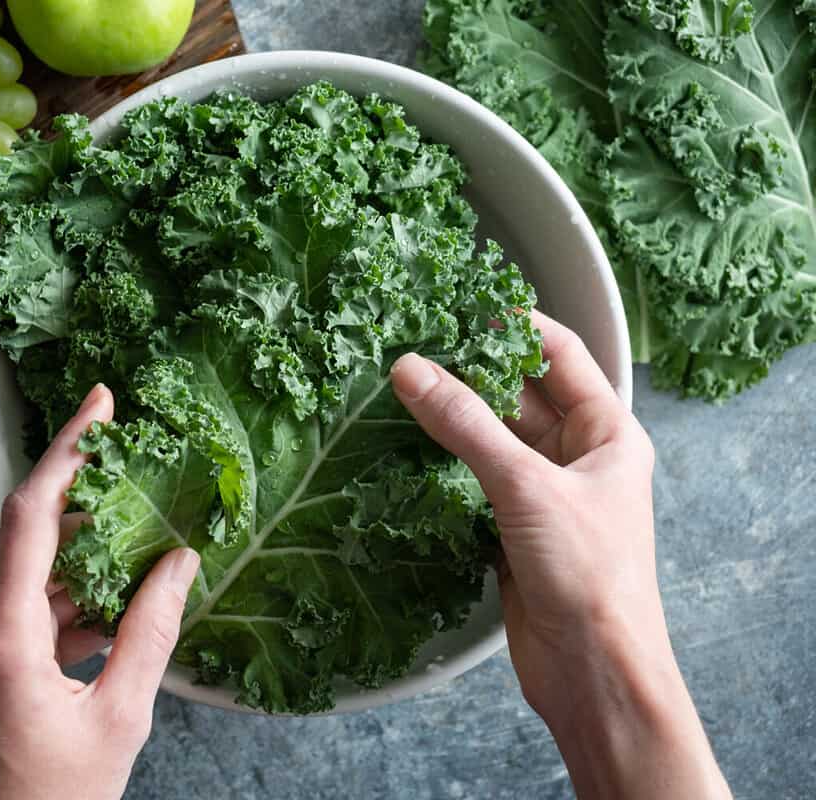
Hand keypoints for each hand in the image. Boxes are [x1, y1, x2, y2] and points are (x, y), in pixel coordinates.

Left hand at [0, 384, 200, 799]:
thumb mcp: (119, 717)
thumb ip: (152, 633)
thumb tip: (182, 564)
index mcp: (4, 634)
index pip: (31, 514)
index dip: (68, 450)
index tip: (99, 402)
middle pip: (39, 537)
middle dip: (95, 502)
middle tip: (148, 472)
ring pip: (42, 576)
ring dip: (95, 559)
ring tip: (153, 542)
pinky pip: (38, 609)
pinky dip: (82, 600)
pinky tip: (128, 605)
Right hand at [391, 312, 729, 799]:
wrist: (593, 672)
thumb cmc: (589, 575)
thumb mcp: (526, 486)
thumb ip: (465, 425)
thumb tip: (410, 368)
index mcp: (606, 433)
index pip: (559, 354)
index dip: (512, 325)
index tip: (458, 305)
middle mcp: (577, 457)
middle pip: (517, 394)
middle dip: (468, 371)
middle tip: (411, 346)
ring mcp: (542, 494)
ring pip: (490, 438)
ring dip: (450, 418)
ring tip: (396, 389)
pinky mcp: (511, 528)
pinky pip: (473, 479)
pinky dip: (442, 464)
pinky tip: (403, 448)